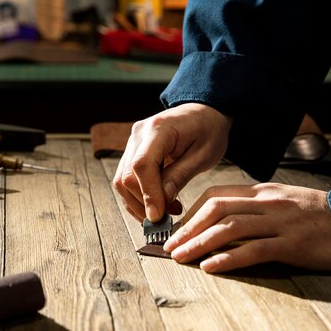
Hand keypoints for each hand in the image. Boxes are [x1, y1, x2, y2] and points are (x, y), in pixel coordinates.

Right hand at [112, 103, 231, 221]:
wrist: (203, 111)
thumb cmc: (208, 130)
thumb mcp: (204, 154)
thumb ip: (181, 175)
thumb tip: (162, 201)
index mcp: (158, 129)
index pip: (142, 165)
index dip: (148, 194)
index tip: (158, 216)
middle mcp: (138, 134)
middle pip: (126, 176)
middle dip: (143, 203)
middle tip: (166, 219)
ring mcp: (132, 142)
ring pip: (121, 180)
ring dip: (138, 203)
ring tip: (164, 213)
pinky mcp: (132, 151)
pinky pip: (127, 178)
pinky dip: (138, 196)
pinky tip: (157, 204)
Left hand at [164, 183, 330, 272]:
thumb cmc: (314, 215)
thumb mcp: (280, 202)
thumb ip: (251, 207)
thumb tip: (218, 220)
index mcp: (261, 192)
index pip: (216, 195)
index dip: (191, 212)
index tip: (175, 229)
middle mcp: (267, 203)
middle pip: (216, 209)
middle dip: (187, 228)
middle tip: (168, 246)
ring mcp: (280, 223)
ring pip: (230, 228)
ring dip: (199, 243)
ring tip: (180, 257)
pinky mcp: (293, 244)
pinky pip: (254, 250)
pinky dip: (228, 259)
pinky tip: (209, 267)